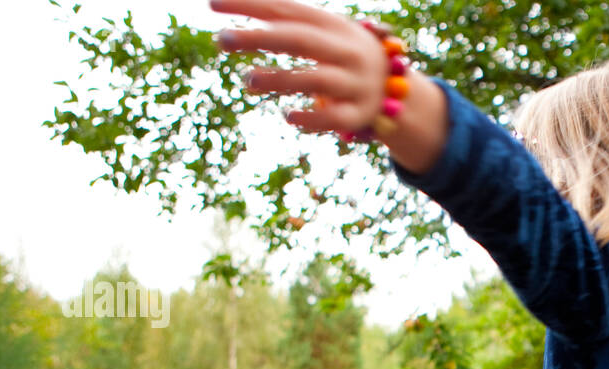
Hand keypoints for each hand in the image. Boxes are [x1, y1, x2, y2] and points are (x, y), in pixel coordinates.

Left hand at [211, 0, 446, 171]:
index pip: (286, 10)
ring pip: (317, 79)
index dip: (249, 5)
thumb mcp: (321, 30)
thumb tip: (235, 3)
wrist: (396, 88)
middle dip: (260, 38)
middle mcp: (346, 50)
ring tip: (248, 80)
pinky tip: (288, 116)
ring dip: (281, 78)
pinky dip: (313, 118)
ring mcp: (354, 83)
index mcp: (332, 24)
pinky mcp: (359, 115)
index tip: (211, 3)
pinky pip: (336, 118)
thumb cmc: (342, 55)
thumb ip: (285, 19)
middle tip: (222, 39)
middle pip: (300, 39)